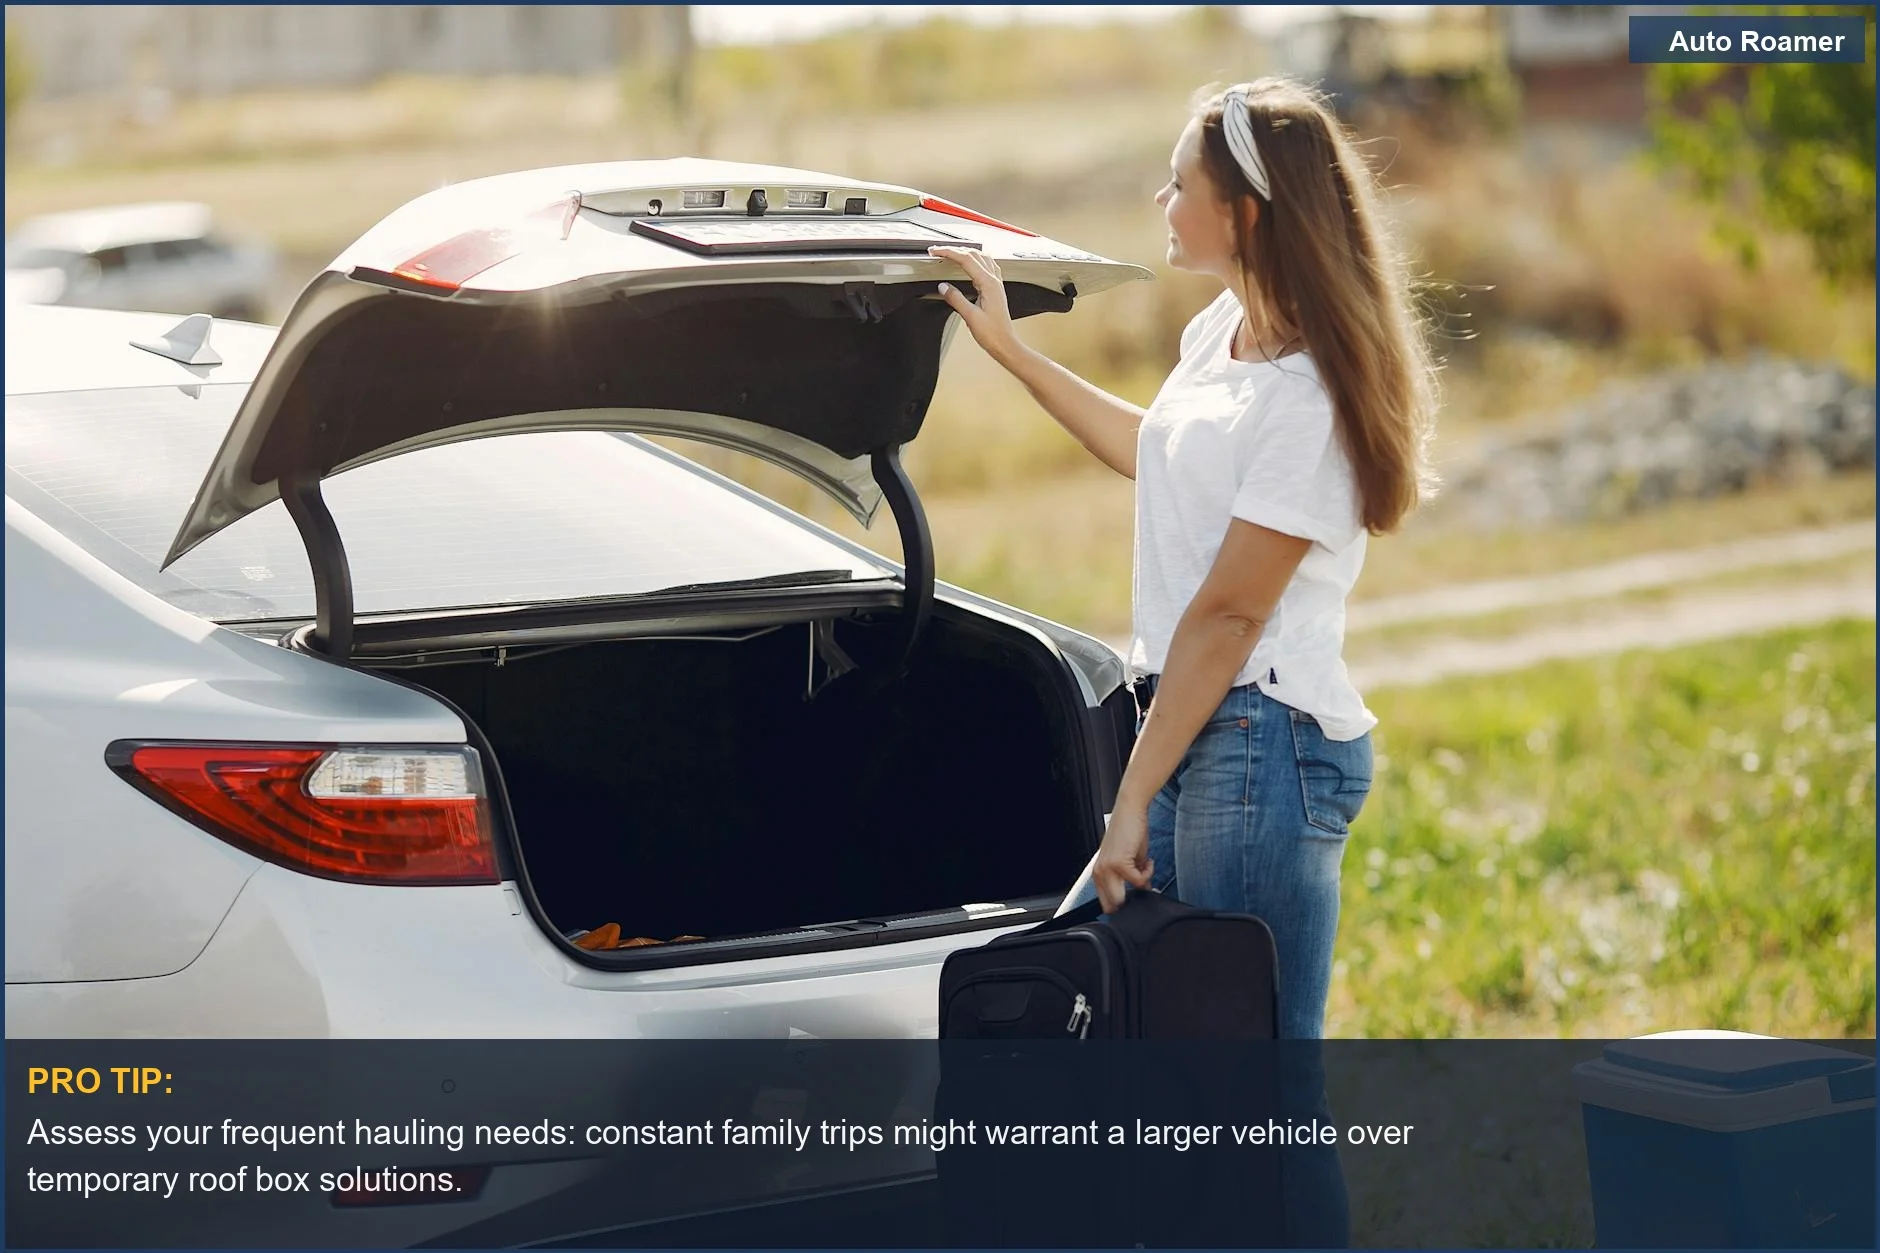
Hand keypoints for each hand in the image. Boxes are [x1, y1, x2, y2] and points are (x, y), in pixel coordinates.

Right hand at [927, 245, 1018, 361]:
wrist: (1005, 344)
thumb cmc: (993, 333)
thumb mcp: (970, 317)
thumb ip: (956, 299)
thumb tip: (943, 287)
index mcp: (988, 284)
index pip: (966, 259)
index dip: (948, 253)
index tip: (936, 251)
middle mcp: (994, 281)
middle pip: (973, 254)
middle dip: (954, 250)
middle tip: (938, 251)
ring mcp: (996, 284)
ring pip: (981, 257)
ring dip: (965, 252)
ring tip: (951, 254)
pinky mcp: (995, 290)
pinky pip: (987, 266)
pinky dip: (976, 260)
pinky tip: (972, 264)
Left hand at [1092, 805, 1152, 913]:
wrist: (1129, 811)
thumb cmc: (1129, 832)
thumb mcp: (1129, 860)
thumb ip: (1132, 878)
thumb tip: (1143, 891)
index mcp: (1099, 873)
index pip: (1105, 902)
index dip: (1122, 904)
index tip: (1137, 895)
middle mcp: (1099, 873)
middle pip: (1112, 906)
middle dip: (1131, 900)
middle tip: (1143, 883)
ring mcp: (1107, 869)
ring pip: (1122, 898)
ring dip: (1141, 885)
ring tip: (1145, 867)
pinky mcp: (1118, 864)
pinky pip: (1138, 881)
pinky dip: (1148, 873)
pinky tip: (1148, 861)